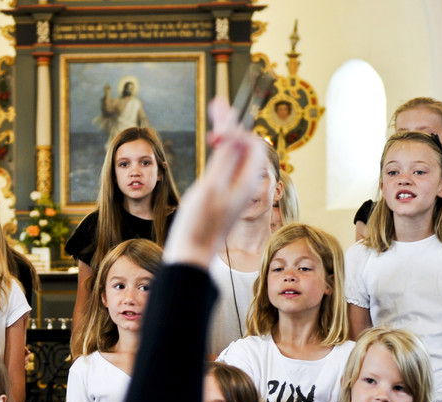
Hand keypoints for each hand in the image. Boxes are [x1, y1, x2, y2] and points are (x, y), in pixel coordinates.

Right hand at [163, 97, 265, 267]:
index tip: (217, 113)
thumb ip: (224, 159)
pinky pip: (227, 169)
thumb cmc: (198, 226)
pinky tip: (212, 151)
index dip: (237, 126)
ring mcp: (232, 194)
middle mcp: (242, 187)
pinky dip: (221, 154)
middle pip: (245, 148)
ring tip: (216, 122)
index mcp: (245, 183)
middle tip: (217, 105)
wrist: (189, 256)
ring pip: (236, 157)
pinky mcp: (222, 200)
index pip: (252, 144)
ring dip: (227, 139)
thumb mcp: (210, 188)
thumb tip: (236, 132)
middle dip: (232, 127)